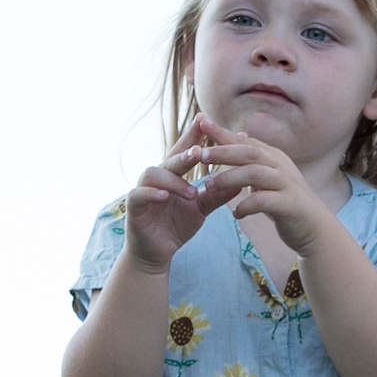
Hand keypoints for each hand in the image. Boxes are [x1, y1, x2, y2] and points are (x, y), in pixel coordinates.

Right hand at [122, 127, 223, 272]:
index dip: (196, 136)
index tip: (212, 124)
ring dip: (175, 180)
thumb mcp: (201, 209)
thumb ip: (217, 195)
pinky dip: (152, 193)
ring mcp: (143, 189)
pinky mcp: (133, 205)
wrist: (156, 253)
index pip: (185, 150)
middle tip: (202, 149)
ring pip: (155, 174)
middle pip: (171, 158)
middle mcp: (157, 177)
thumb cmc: (176, 226)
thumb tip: (242, 182)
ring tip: (192, 191)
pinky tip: (164, 196)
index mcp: (174, 174)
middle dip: (186, 152)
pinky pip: (139, 194)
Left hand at [183, 114, 337, 255]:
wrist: (315, 229)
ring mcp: (287, 184)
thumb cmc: (286, 204)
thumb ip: (253, 161)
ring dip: (230, 178)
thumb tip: (236, 139)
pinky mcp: (290, 205)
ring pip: (255, 174)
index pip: (246, 141)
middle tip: (201, 155)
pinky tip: (236, 214)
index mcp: (274, 158)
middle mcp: (281, 167)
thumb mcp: (269, 179)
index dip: (224, 132)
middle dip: (224, 151)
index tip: (201, 122)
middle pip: (250, 152)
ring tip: (210, 186)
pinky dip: (247, 206)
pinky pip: (264, 201)